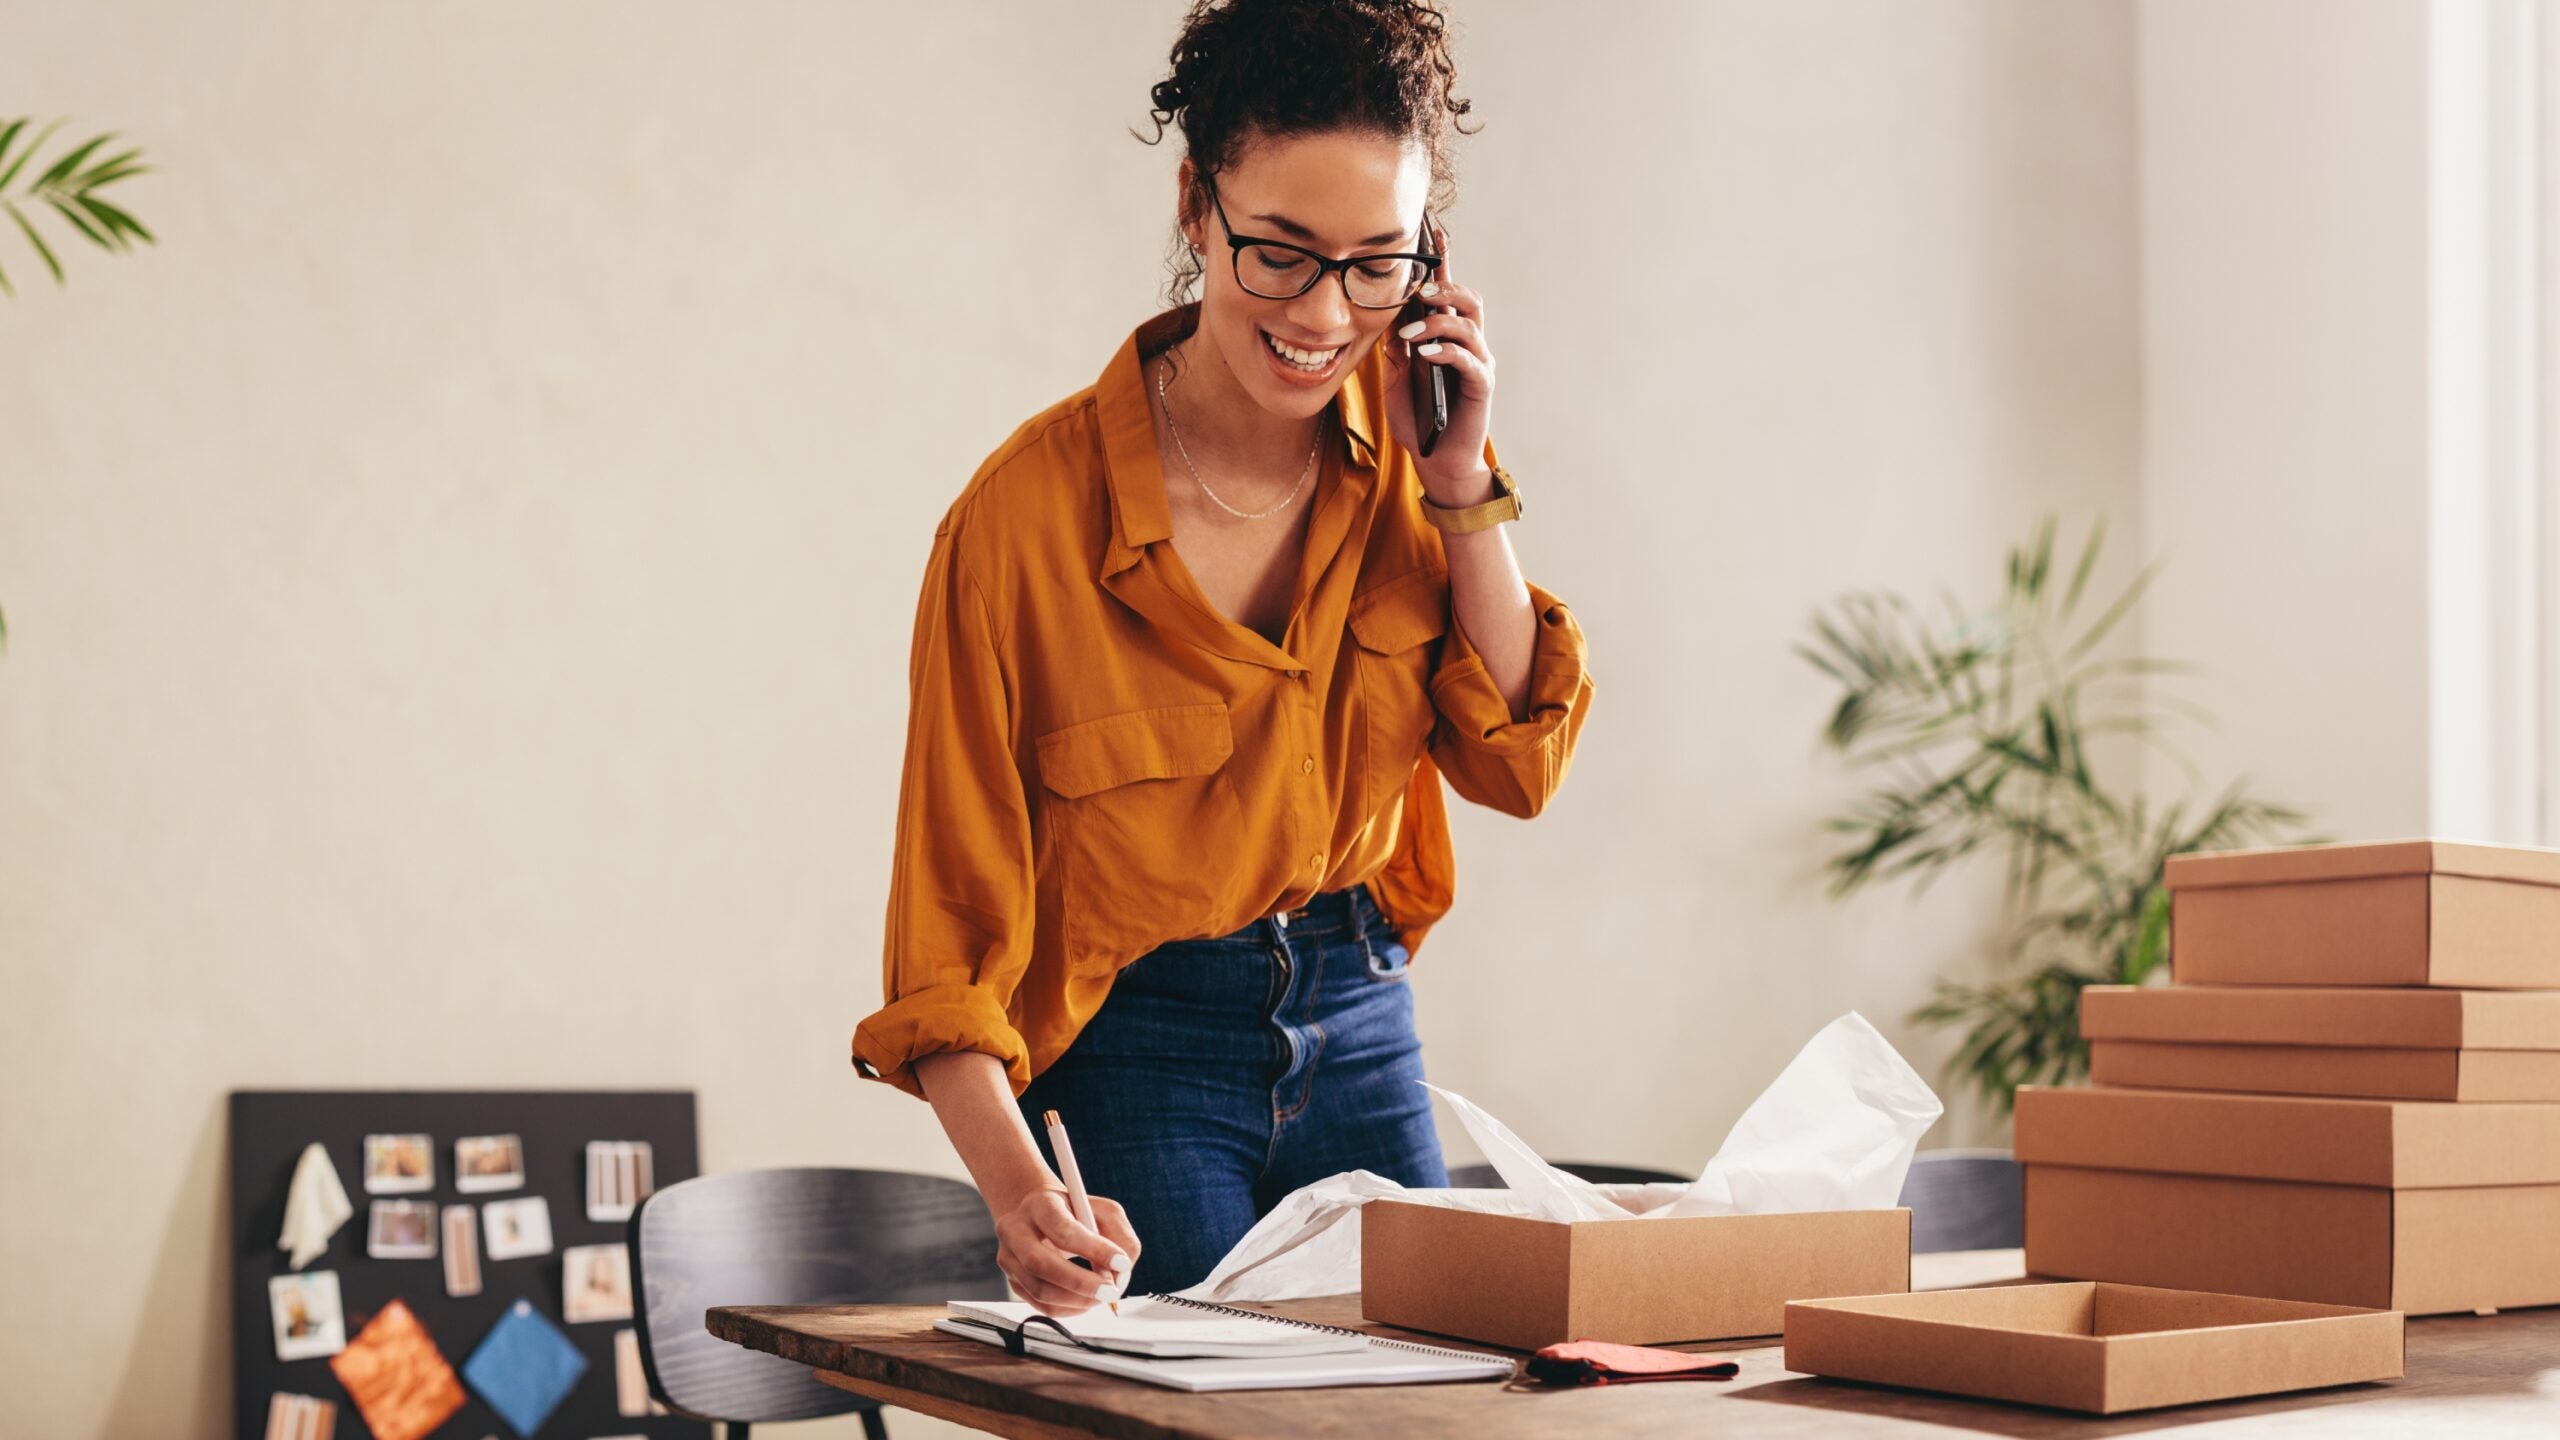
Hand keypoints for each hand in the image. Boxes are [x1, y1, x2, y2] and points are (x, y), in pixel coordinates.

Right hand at [991, 1183, 1141, 1316]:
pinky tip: (1086, 1300)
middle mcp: (1016, 1231)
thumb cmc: (1074, 1212)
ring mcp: (1009, 1258)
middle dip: (1080, 1282)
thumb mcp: (1102, 1210)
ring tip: (1102, 1295)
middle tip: (1111, 1290)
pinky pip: (1040, 1305)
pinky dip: (1069, 1308)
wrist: (1038, 1214)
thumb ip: (1119, 1235)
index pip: (1063, 1230)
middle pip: (1040, 1263)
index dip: (1094, 1249)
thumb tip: (1122, 1271)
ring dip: (1078, 1300)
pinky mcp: (1013, 1281)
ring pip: (1040, 1290)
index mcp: (1039, 1205)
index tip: (1121, 1263)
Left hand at [1380, 216, 1497, 504]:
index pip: (1445, 293)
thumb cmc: (1419, 419)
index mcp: (1447, 338)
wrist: (1436, 460)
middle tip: (1419, 292)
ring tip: (1411, 335)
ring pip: (1470, 323)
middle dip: (1445, 288)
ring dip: (1439, 322)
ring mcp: (1477, 364)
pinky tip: (1425, 354)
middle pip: (1468, 299)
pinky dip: (1446, 351)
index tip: (1431, 232)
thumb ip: (1395, 348)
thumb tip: (1385, 316)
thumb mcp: (1397, 378)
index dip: (1441, 262)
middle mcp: (1468, 345)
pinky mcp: (1481, 386)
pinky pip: (1470, 359)